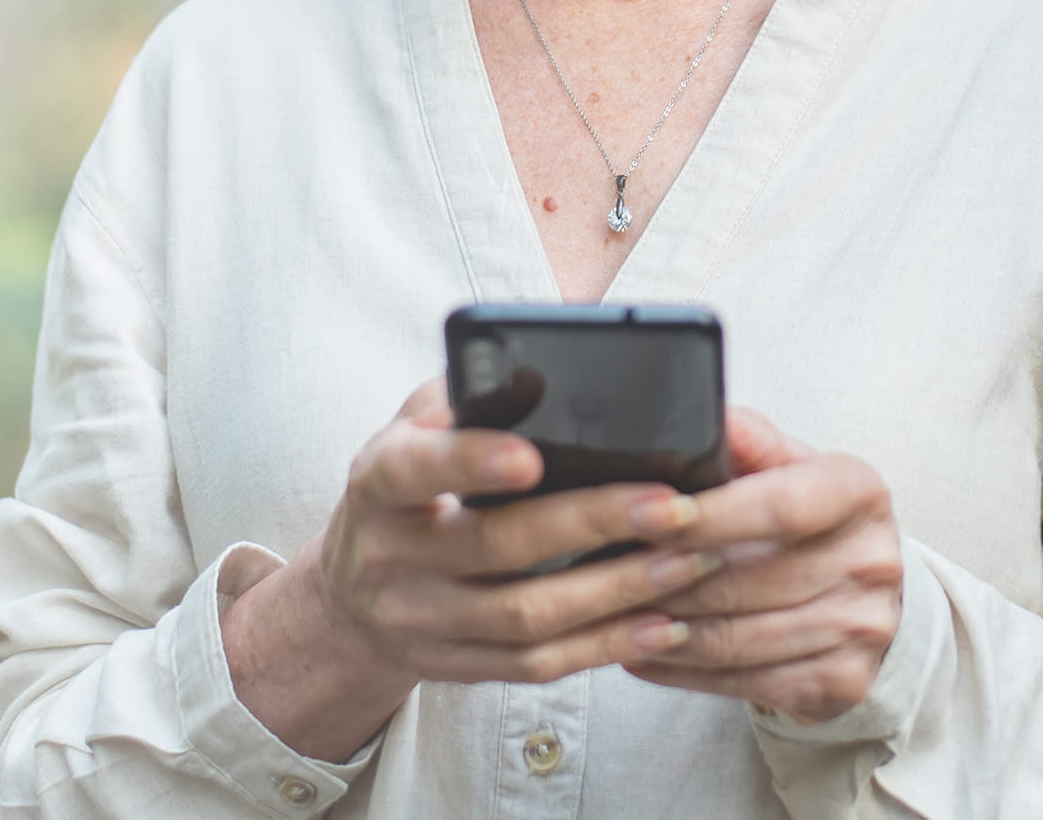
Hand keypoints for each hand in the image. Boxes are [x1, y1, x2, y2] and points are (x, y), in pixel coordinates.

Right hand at [226, 379, 723, 757]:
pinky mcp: (457, 666)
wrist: (354, 598)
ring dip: (617, 590)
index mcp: (377, 483)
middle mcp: (390, 557)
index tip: (533, 458)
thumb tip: (539, 375)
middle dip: (592, 525)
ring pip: (526, 616)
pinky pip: (538, 663)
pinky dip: (606, 646)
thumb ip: (465, 400)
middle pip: (495, 546)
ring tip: (688, 560)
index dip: (470, 463)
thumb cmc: (406, 492)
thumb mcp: (412, 433)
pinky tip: (662, 624)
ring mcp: (422, 620)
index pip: (414, 469)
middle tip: (672, 506)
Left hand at [623, 406, 902, 723]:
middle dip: (665, 577)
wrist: (863, 590)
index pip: (779, 505)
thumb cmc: (804, 518)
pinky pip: (747, 681)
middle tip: (602, 572)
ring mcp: (862, 628)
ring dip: (664, 629)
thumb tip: (693, 410)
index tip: (647, 515)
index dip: (711, 514)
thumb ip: (740, 439)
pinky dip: (683, 670)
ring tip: (608, 614)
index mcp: (857, 492)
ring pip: (740, 637)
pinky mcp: (843, 682)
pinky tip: (638, 652)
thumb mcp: (783, 462)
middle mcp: (871, 562)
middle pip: (748, 578)